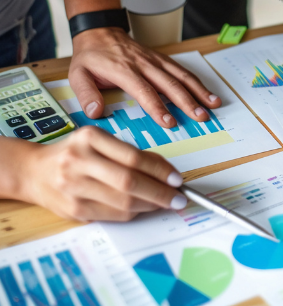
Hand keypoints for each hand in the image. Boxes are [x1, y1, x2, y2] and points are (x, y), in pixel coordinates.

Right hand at [18, 126, 186, 220]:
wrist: (32, 171)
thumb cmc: (74, 153)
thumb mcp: (98, 142)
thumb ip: (129, 153)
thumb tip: (166, 171)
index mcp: (89, 138)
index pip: (133, 157)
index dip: (160, 170)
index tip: (177, 179)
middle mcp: (79, 161)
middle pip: (129, 181)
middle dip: (160, 192)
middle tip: (178, 198)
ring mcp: (73, 187)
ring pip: (122, 201)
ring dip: (150, 205)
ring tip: (165, 203)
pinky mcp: (73, 209)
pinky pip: (112, 214)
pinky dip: (133, 213)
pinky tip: (144, 208)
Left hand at [70, 27, 220, 127]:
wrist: (100, 31)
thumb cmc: (91, 56)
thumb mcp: (77, 75)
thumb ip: (86, 94)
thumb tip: (95, 113)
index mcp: (124, 70)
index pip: (144, 91)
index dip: (158, 107)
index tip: (169, 122)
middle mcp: (144, 64)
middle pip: (170, 84)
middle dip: (188, 102)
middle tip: (201, 117)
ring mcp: (156, 61)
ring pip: (182, 76)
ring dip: (199, 91)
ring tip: (213, 105)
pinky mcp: (162, 59)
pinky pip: (182, 71)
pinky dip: (198, 82)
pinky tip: (208, 93)